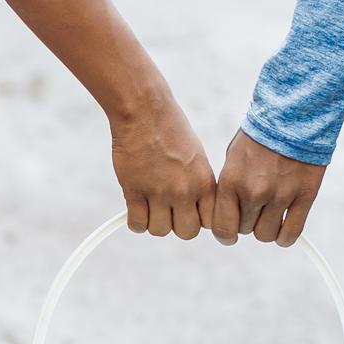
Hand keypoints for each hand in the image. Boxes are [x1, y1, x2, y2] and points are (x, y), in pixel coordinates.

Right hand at [110, 95, 218, 237]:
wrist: (144, 111)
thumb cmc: (170, 129)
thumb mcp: (196, 157)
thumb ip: (197, 185)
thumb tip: (192, 210)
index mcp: (204, 182)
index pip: (209, 222)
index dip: (197, 219)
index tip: (188, 212)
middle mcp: (184, 191)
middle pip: (186, 232)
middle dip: (177, 224)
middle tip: (167, 209)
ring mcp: (159, 193)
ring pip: (160, 231)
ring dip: (154, 222)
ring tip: (149, 205)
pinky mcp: (134, 192)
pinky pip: (137, 224)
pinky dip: (135, 222)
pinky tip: (135, 208)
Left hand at [211, 130, 326, 245]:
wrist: (294, 114)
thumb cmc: (261, 135)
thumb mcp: (234, 158)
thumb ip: (229, 188)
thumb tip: (228, 215)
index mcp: (231, 182)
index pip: (223, 228)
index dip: (226, 235)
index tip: (230, 233)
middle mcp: (254, 192)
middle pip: (245, 231)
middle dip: (248, 222)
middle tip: (256, 208)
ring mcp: (280, 196)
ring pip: (266, 235)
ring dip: (267, 228)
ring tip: (271, 213)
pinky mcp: (304, 197)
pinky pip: (291, 232)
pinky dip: (286, 236)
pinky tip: (285, 229)